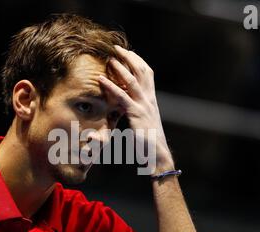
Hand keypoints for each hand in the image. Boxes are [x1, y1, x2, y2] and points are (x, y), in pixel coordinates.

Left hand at [98, 45, 173, 171]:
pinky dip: (111, 87)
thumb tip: (130, 103)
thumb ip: (138, 109)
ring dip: (121, 68)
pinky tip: (102, 80)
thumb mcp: (145, 121)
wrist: (158, 154)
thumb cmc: (149, 141)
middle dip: (130, 58)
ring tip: (110, 59)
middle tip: (117, 48)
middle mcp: (149, 99)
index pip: (147, 73)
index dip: (137, 60)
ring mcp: (144, 106)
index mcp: (151, 99)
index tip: (127, 52)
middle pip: (142, 71)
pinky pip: (122, 98)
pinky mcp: (136, 115)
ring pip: (133, 81)